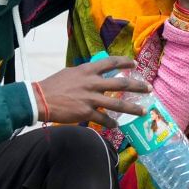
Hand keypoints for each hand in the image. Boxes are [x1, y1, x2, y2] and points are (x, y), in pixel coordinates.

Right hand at [36, 56, 150, 127]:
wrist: (40, 99)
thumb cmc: (53, 85)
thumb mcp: (70, 73)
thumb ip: (84, 74)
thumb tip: (93, 75)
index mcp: (87, 70)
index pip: (110, 63)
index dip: (124, 63)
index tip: (134, 64)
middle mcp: (92, 83)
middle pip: (120, 84)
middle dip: (137, 86)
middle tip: (148, 88)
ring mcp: (90, 98)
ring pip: (117, 104)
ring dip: (132, 108)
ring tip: (142, 111)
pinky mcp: (86, 112)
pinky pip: (103, 119)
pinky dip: (111, 123)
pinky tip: (116, 126)